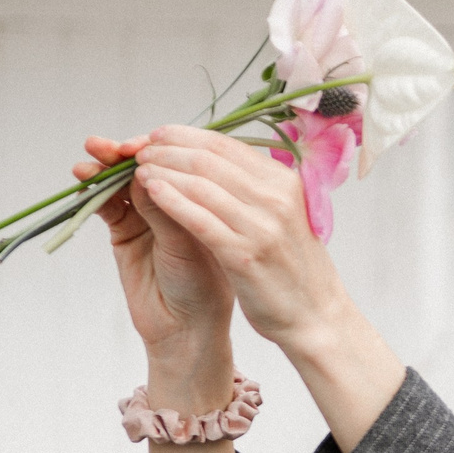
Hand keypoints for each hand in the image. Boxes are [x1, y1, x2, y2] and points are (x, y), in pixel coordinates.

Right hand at [82, 135, 233, 402]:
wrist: (187, 329)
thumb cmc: (204, 287)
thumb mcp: (190, 243)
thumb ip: (166, 209)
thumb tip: (143, 170)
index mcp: (204, 200)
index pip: (180, 163)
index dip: (161, 150)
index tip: (144, 143)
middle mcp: (177, 202)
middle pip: (148, 167)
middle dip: (128, 153)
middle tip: (111, 147)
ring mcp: (148, 215)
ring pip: (123, 183)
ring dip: (105, 168)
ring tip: (91, 158)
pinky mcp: (125, 232)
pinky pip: (106, 205)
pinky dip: (94, 192)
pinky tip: (84, 181)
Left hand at [129, 124, 356, 358]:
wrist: (315, 317)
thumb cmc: (292, 267)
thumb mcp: (283, 217)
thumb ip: (253, 188)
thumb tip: (208, 160)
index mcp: (284, 183)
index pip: (223, 144)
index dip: (181, 135)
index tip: (155, 138)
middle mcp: (277, 199)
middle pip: (206, 158)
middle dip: (164, 150)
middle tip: (139, 153)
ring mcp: (262, 227)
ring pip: (199, 184)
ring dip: (161, 172)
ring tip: (137, 172)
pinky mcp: (244, 256)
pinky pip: (198, 219)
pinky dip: (171, 201)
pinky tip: (151, 193)